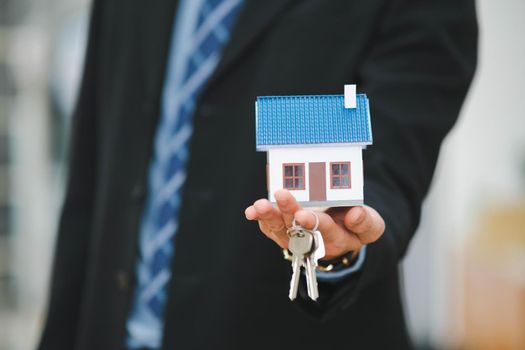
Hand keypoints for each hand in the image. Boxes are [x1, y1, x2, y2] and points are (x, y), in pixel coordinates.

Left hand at [245, 189, 384, 259]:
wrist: (341, 229)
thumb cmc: (355, 225)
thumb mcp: (370, 225)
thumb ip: (366, 222)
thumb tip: (354, 214)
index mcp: (337, 238)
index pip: (325, 231)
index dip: (315, 224)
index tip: (305, 215)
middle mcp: (312, 240)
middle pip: (298, 229)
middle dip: (289, 212)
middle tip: (283, 196)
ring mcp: (295, 236)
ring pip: (280, 228)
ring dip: (269, 216)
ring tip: (260, 206)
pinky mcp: (282, 229)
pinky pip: (269, 226)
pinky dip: (260, 217)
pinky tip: (252, 210)